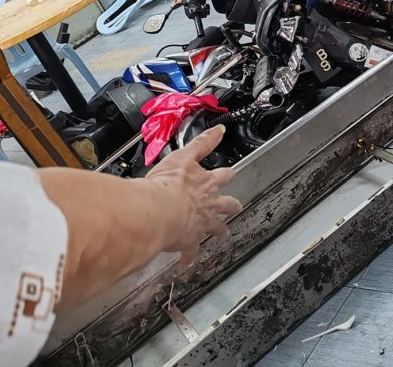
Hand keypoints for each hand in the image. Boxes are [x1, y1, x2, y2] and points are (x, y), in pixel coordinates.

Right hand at [144, 125, 241, 264]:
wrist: (157, 211)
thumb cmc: (166, 183)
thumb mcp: (183, 156)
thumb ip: (202, 143)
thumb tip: (220, 129)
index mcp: (205, 183)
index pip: (223, 176)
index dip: (227, 175)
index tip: (230, 174)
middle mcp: (208, 204)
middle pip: (226, 204)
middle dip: (231, 205)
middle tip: (235, 207)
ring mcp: (201, 224)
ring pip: (215, 228)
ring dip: (218, 231)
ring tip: (223, 234)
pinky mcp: (189, 241)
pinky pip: (191, 251)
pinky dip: (188, 256)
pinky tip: (187, 262)